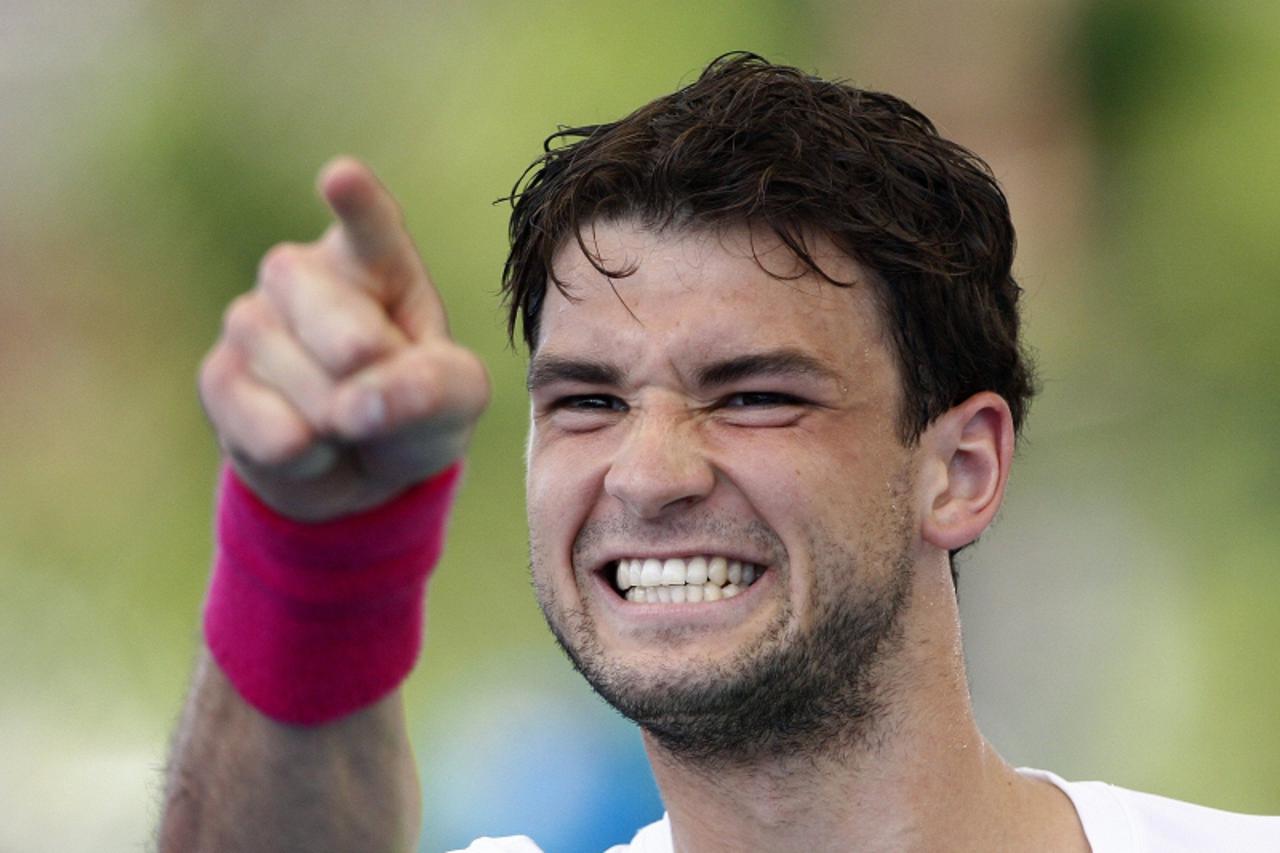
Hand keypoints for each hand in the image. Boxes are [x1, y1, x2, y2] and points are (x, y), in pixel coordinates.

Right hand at [199, 158, 489, 520]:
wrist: (361, 468)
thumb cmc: (416, 406)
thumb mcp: (455, 397)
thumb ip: (433, 389)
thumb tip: (361, 404)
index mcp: (375, 258)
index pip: (368, 224)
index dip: (356, 203)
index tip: (342, 178)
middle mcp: (303, 273)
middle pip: (333, 319)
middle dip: (364, 367)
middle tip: (379, 393)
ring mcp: (253, 319)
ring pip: (298, 379)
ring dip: (340, 420)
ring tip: (349, 421)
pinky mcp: (219, 377)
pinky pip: (264, 425)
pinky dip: (303, 452)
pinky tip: (312, 443)